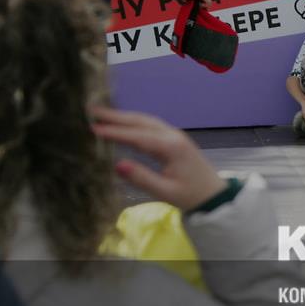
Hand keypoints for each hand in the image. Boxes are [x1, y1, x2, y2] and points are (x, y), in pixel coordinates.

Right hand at [91, 107, 226, 210]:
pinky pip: (151, 125)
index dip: (114, 132)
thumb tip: (117, 165)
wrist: (214, 195)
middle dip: (116, 116)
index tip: (92, 128)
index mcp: (171, 147)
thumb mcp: (165, 192)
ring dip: (124, 116)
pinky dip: (134, 121)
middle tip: (91, 110)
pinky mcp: (175, 139)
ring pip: (146, 121)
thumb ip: (141, 178)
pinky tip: (122, 123)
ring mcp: (175, 135)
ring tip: (101, 113)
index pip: (137, 136)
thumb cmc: (191, 195)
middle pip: (141, 121)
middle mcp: (173, 136)